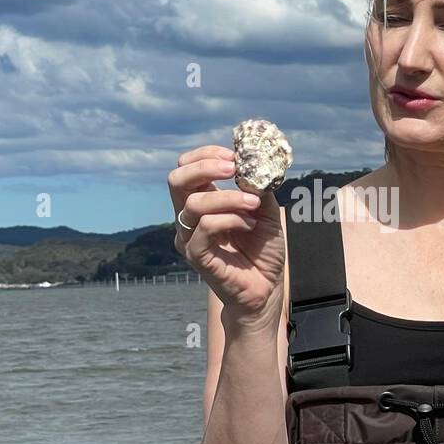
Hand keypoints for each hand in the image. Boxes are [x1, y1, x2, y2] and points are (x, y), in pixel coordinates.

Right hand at [167, 145, 284, 322]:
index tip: (234, 156)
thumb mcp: (267, 210)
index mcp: (202, 202)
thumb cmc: (263, 250)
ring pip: (194, 204)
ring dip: (230, 198)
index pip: (186, 168)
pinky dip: (230, 220)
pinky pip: (205, 228)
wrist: (266, 287)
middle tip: (233, 168)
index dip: (205, 155)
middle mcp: (189, 219)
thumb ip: (257, 186)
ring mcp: (189, 238)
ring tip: (254, 205)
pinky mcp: (197, 256)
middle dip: (205, 167)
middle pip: (176, 180)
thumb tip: (253, 161)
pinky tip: (249, 225)